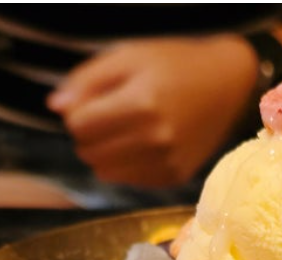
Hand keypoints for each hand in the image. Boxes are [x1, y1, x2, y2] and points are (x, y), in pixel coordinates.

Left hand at [47, 36, 257, 187]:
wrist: (226, 85)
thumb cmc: (173, 64)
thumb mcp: (128, 56)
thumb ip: (87, 80)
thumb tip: (56, 107)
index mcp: (141, 103)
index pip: (78, 125)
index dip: (77, 113)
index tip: (93, 102)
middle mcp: (155, 139)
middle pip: (88, 153)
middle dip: (88, 136)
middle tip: (107, 117)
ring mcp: (166, 162)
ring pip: (105, 172)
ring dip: (104, 154)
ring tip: (123, 132)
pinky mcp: (174, 177)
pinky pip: (129, 180)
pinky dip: (126, 165)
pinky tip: (144, 145)